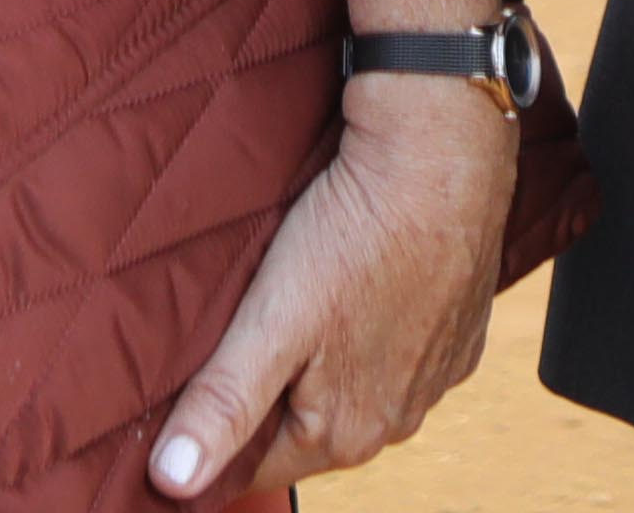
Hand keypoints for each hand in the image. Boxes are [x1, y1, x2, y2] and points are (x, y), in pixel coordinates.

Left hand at [153, 80, 515, 493]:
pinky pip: (399, 350)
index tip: (181, 396)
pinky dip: (372, 329)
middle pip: (304, 426)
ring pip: (353, 387)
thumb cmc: (357, 232)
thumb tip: (174, 480)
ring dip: (322, 361)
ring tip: (296, 301)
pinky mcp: (459, 331)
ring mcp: (435, 376)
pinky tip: (354, 284)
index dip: (210, 436)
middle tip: (237, 329)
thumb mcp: (272, 319)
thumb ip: (223, 404)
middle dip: (266, 393)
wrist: (443, 153)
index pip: (255, 466)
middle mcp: (397, 419)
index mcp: (346, 431)